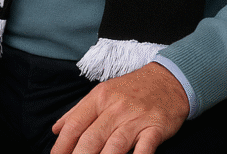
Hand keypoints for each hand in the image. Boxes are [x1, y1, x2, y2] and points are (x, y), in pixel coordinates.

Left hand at [50, 62, 188, 153]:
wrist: (170, 79)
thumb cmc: (133, 89)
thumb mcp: (103, 92)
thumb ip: (79, 111)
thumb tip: (57, 130)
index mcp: (99, 98)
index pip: (75, 125)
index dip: (62, 146)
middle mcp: (116, 108)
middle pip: (91, 139)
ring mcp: (136, 119)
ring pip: (114, 146)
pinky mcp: (155, 128)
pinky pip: (144, 149)